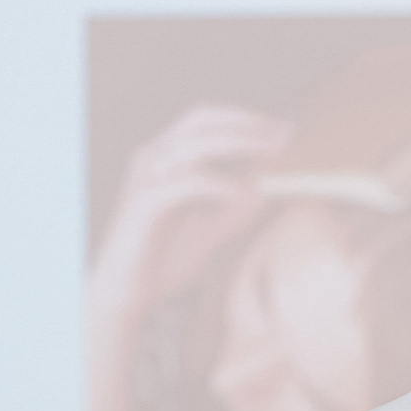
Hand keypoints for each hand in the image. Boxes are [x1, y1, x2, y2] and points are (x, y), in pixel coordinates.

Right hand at [87, 105, 293, 316]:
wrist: (126, 293)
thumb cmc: (164, 260)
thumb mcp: (210, 229)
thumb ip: (235, 209)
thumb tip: (268, 191)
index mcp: (166, 158)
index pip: (206, 119)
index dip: (246, 118)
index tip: (285, 128)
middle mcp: (154, 158)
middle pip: (202, 119)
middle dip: (247, 122)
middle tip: (284, 133)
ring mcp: (147, 178)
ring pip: (195, 145)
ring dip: (240, 144)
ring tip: (272, 153)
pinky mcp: (145, 204)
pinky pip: (187, 183)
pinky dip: (219, 184)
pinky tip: (243, 193)